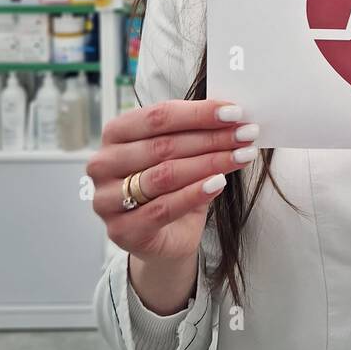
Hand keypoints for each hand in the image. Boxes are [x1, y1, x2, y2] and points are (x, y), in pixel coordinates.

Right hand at [88, 99, 258, 261]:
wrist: (163, 237)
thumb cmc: (170, 186)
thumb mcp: (180, 152)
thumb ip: (194, 132)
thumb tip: (232, 114)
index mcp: (115, 134)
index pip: (158, 116)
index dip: (199, 113)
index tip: (234, 112)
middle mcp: (104, 163)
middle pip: (164, 145)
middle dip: (211, 138)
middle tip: (246, 134)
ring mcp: (107, 198)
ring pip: (165, 175)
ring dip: (210, 163)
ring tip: (242, 156)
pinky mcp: (121, 229)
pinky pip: (163, 208)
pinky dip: (195, 193)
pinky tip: (219, 183)